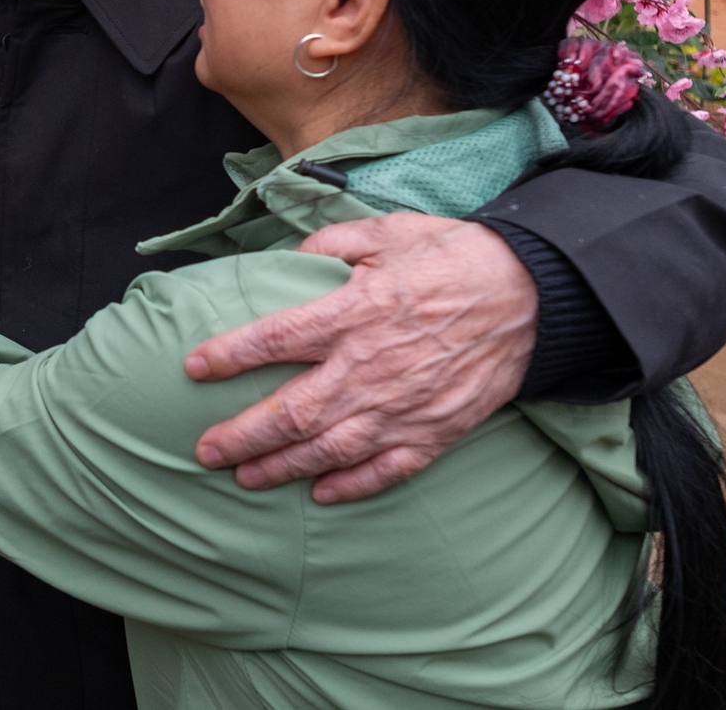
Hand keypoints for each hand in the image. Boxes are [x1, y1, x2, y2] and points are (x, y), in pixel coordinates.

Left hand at [183, 213, 535, 503]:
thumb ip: (328, 245)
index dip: (229, 356)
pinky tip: (320, 494)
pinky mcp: (437, 431)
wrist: (532, 293)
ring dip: (283, 468)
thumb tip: (286, 259)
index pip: (275, 339)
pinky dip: (352, 486)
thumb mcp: (385, 232)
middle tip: (204, 451)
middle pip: (292, 412)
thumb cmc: (453, 256)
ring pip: (331, 449)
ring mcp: (404, 406)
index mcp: (354, 313)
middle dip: (242, 435)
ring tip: (245, 478)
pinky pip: (388, 469)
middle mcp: (371, 367)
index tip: (193, 368)